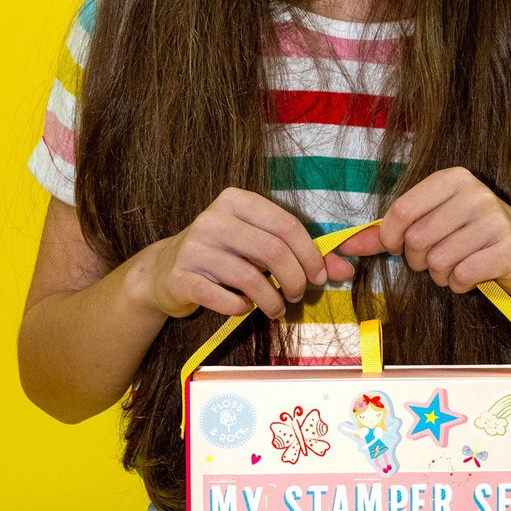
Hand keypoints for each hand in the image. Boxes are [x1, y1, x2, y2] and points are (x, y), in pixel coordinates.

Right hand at [142, 188, 354, 318]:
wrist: (163, 271)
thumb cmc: (223, 255)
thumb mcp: (258, 246)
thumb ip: (301, 254)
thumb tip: (346, 270)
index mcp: (236, 201)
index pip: (286, 225)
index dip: (310, 255)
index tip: (320, 277)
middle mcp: (213, 218)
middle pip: (272, 251)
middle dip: (294, 280)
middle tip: (296, 296)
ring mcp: (194, 248)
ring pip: (250, 278)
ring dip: (271, 301)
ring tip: (276, 309)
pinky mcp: (181, 277)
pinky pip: (225, 299)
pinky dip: (242, 308)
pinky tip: (244, 307)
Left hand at [336, 168, 510, 295]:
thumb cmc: (471, 235)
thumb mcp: (432, 223)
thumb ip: (388, 233)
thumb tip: (345, 245)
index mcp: (453, 179)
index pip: (402, 211)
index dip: (391, 238)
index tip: (398, 248)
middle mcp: (475, 194)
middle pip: (418, 240)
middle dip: (418, 260)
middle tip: (435, 260)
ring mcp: (495, 221)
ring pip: (438, 262)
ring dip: (440, 275)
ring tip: (456, 266)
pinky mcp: (509, 250)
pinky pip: (462, 277)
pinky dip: (460, 285)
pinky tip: (473, 276)